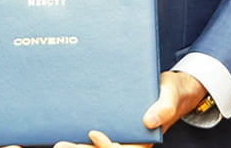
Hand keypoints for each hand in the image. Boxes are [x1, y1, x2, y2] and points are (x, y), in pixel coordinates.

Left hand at [51, 70, 207, 147]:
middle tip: (62, 145)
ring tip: (60, 143)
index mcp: (144, 139)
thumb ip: (164, 108)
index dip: (107, 146)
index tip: (93, 133)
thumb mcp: (170, 97)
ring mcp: (120, 133)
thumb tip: (148, 121)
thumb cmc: (171, 92)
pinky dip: (81, 136)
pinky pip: (95, 135)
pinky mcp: (112, 123)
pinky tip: (66, 131)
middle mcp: (129, 139)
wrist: (169, 87)